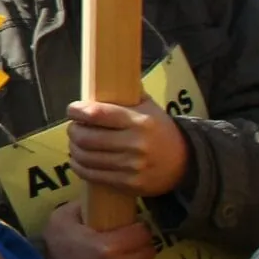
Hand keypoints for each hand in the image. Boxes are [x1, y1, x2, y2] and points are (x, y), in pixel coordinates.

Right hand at [42, 200, 156, 258]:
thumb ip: (81, 205)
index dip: (138, 227)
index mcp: (108, 247)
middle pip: (148, 251)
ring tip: (129, 257)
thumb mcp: (61, 219)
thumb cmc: (56, 250)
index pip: (143, 233)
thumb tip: (98, 194)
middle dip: (141, 243)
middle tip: (131, 241)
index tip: (131, 226)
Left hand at [66, 96, 189, 196]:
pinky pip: (93, 175)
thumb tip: (101, 74)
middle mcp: (135, 144)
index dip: (77, 111)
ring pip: (86, 157)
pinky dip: (79, 166)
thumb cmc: (159, 130)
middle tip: (74, 128)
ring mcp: (132, 166)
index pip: (97, 114)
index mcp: (138, 121)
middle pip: (86, 138)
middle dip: (73, 131)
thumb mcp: (148, 107)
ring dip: (74, 149)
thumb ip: (127, 93)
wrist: (185, 162)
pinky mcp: (129, 184)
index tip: (72, 110)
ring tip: (76, 143)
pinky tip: (79, 160)